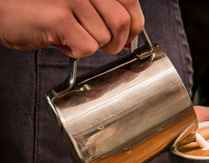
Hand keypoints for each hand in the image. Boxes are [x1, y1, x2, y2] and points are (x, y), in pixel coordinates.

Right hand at [0, 0, 143, 57]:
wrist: (2, 8)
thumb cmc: (40, 7)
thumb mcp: (80, 3)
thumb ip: (106, 12)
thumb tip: (130, 35)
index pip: (131, 5)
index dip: (134, 26)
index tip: (126, 35)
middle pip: (122, 23)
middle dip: (114, 41)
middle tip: (95, 41)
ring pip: (103, 38)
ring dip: (88, 45)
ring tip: (69, 34)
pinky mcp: (59, 18)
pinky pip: (86, 47)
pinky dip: (75, 51)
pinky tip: (60, 40)